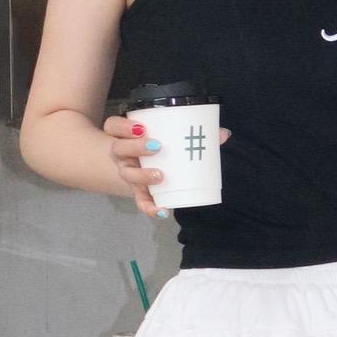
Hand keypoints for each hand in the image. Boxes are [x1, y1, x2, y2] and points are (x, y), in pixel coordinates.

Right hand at [103, 114, 230, 216]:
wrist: (142, 167)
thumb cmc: (158, 146)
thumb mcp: (169, 136)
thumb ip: (195, 133)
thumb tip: (224, 134)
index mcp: (126, 134)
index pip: (113, 125)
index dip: (122, 126)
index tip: (141, 127)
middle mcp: (122, 153)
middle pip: (118, 148)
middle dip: (136, 147)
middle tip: (157, 146)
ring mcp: (128, 173)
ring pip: (127, 174)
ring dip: (142, 175)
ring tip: (161, 175)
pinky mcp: (138, 192)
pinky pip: (140, 201)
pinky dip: (150, 208)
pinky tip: (163, 211)